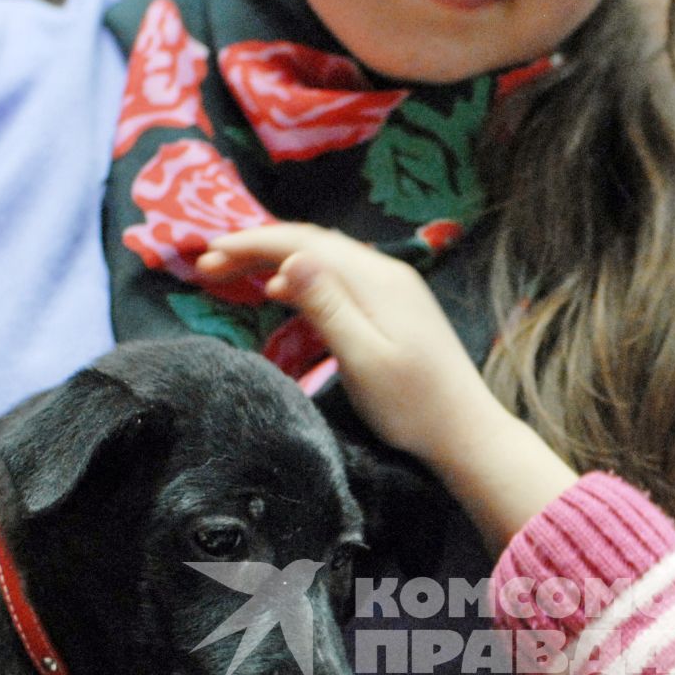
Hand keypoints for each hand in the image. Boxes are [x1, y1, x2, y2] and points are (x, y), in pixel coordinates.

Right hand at [197, 223, 514, 466]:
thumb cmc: (413, 407)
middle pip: (312, 243)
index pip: (304, 243)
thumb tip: (291, 259)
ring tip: (233, 271)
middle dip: (257, 247)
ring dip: (277, 259)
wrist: (467, 432)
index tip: (208, 255)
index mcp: (376, 281)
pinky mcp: (396, 307)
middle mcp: (386, 272)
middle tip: (208, 263)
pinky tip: (283, 294)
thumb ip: (327, 308)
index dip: (252, 244)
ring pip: (325, 257)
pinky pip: (339, 277)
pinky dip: (303, 278)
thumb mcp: (363, 361)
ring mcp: (394, 288)